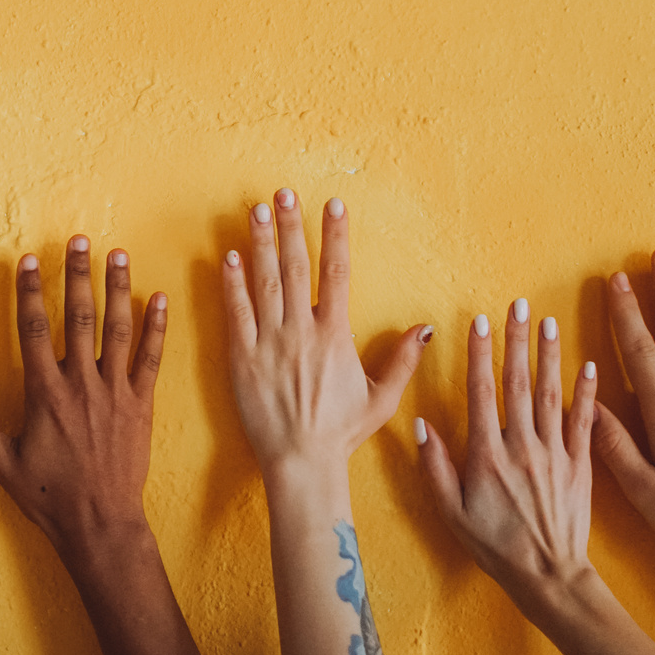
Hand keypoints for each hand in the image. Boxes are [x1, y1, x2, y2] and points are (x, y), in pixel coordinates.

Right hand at [0, 236, 164, 557]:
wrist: (100, 523)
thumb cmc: (48, 495)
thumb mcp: (1, 461)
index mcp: (45, 393)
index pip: (35, 330)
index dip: (31, 292)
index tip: (29, 260)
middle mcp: (81, 385)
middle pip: (79, 317)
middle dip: (77, 275)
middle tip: (79, 240)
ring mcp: (115, 392)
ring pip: (117, 329)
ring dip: (117, 288)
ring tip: (116, 254)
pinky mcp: (141, 404)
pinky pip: (150, 359)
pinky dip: (155, 327)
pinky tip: (158, 298)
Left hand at [221, 189, 429, 476]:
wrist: (301, 461)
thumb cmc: (341, 432)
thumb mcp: (382, 398)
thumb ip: (404, 360)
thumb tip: (425, 329)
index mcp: (335, 336)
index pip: (336, 273)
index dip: (335, 235)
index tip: (332, 204)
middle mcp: (302, 332)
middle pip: (295, 267)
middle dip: (290, 227)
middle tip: (283, 193)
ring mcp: (270, 343)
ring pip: (263, 283)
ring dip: (260, 243)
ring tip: (256, 210)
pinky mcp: (243, 358)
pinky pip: (237, 313)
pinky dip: (232, 284)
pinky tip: (229, 256)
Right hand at [417, 301, 598, 615]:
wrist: (549, 577)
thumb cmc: (495, 548)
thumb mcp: (451, 513)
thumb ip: (434, 467)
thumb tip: (420, 423)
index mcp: (487, 456)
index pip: (482, 392)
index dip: (479, 354)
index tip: (479, 321)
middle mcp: (522, 447)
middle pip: (518, 383)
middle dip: (516, 341)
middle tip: (518, 305)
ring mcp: (555, 454)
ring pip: (550, 394)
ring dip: (550, 355)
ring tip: (549, 321)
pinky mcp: (580, 466)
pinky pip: (583, 422)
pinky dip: (587, 392)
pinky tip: (589, 365)